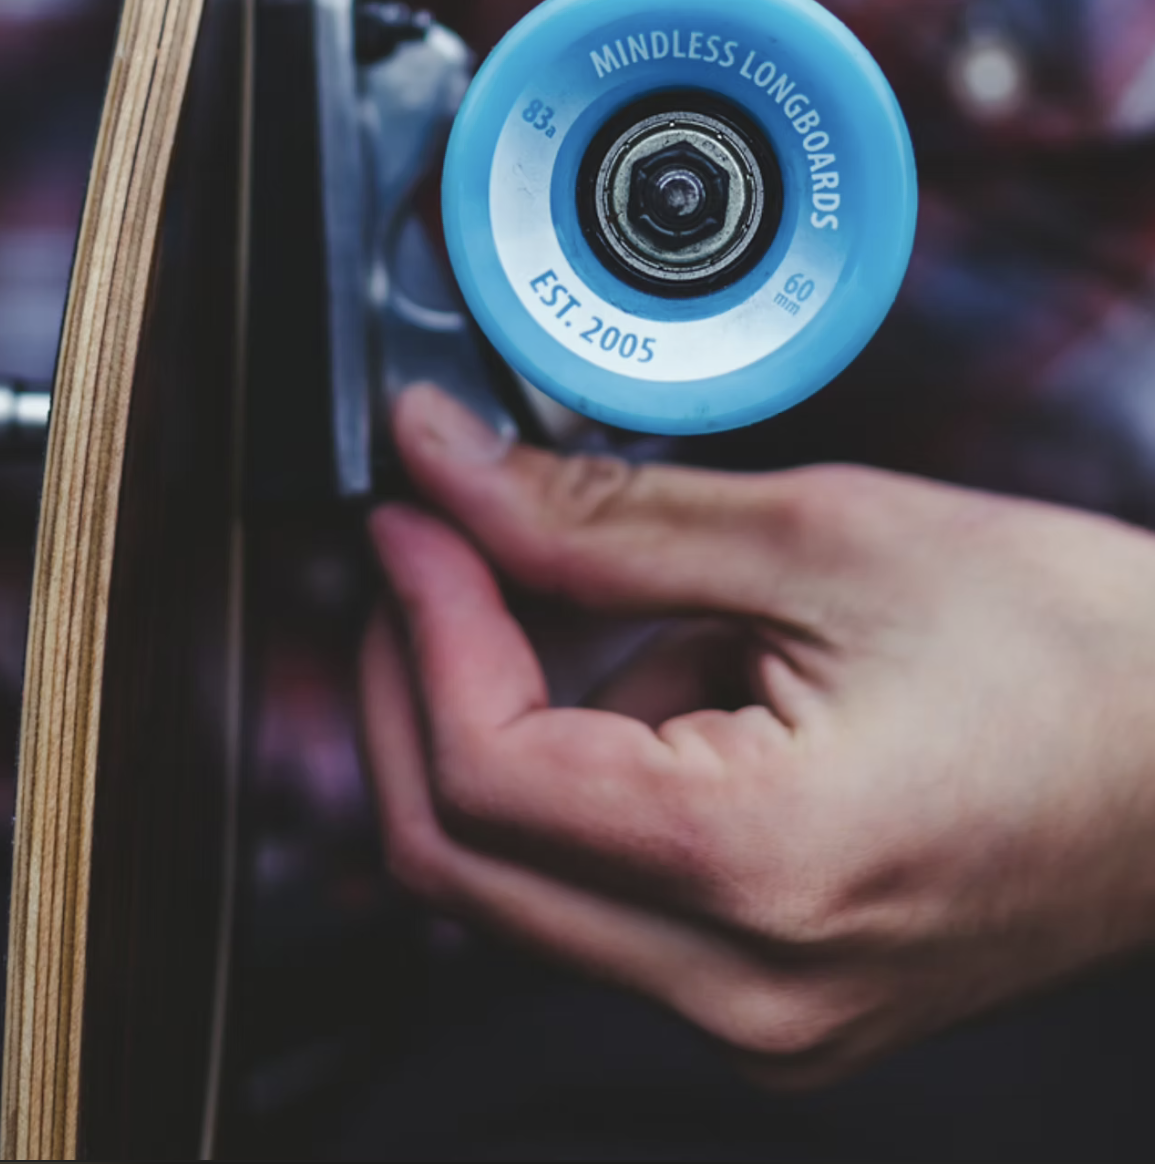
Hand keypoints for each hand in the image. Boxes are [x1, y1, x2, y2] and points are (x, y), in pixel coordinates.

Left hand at [361, 383, 1154, 1086]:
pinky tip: (672, 679)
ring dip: (500, 724)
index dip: (421, 614)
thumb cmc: (1071, 651)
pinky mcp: (767, 1002)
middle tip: (439, 548)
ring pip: (513, 882)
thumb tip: (446, 465)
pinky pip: (598, 898)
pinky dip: (583, 776)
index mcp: (759, 868)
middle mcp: (744, 989)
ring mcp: (757, 1017)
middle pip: (457, 854)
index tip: (412, 509)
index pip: (482, 767)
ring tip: (612, 605)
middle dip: (416, 680)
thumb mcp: (821, 539)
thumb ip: (601, 515)